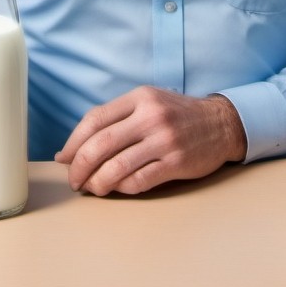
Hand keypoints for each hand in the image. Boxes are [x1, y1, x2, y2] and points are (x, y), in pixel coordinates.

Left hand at [55, 86, 246, 196]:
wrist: (221, 123)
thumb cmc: (176, 115)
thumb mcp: (147, 103)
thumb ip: (115, 119)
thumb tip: (72, 149)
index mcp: (140, 97)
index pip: (94, 119)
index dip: (74, 142)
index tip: (64, 158)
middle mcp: (151, 116)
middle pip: (101, 144)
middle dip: (80, 166)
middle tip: (74, 180)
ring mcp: (164, 140)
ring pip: (117, 167)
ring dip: (97, 182)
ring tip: (92, 188)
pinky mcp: (176, 162)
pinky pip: (139, 180)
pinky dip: (122, 188)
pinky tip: (117, 188)